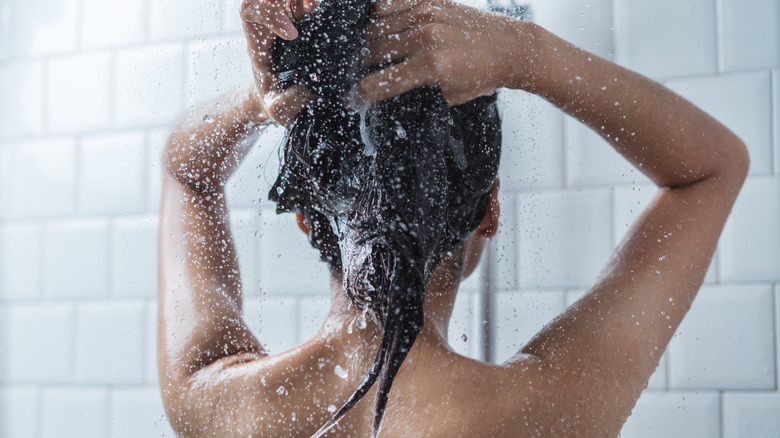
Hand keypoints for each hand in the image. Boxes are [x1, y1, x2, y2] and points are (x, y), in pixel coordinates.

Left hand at [240, 0, 314, 124]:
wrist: (280, 100)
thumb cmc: (275, 103)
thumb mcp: (279, 109)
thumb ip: (290, 102)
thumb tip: (309, 88)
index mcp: (258, 44)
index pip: (250, 12)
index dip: (269, 14)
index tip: (294, 35)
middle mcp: (268, 28)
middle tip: (309, 6)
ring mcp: (284, 22)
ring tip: (314, 5)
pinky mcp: (300, 24)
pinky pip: (300, 3)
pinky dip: (310, 3)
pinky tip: (319, 9)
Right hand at [358, 0, 532, 105]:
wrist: (510, 48)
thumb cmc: (482, 75)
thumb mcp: (449, 97)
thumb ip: (417, 95)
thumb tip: (388, 97)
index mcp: (430, 65)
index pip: (379, 82)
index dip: (360, 95)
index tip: (351, 100)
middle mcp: (425, 36)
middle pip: (372, 51)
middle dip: (360, 66)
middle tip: (358, 75)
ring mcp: (426, 14)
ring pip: (375, 26)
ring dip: (367, 42)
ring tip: (368, 54)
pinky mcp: (429, 0)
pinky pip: (389, 4)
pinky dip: (378, 16)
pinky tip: (378, 28)